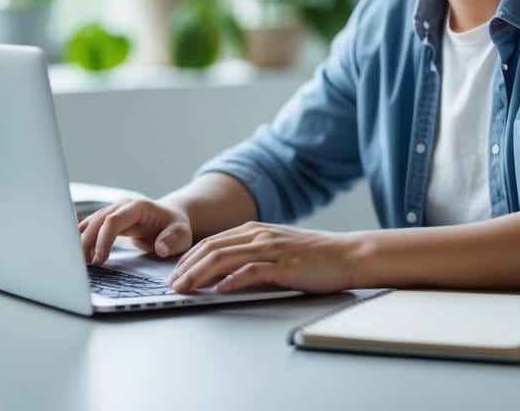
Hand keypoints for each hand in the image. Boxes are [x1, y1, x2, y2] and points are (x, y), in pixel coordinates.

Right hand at [78, 198, 192, 265]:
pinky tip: (77, 255)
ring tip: (78, 264)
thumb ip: (173, 239)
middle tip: (86, 267)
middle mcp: (122, 206)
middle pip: (96, 221)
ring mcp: (113, 211)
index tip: (100, 260)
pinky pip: (89, 228)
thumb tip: (160, 248)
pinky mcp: (107, 220)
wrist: (170, 219)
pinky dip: (82, 240)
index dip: (103, 240)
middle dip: (87, 243)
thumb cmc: (175, 227)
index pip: (113, 221)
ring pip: (89, 223)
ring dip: (81, 242)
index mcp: (138, 207)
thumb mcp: (182, 234)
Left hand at [167, 222, 359, 294]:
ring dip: (199, 274)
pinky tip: (218, 291)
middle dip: (186, 267)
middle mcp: (260, 235)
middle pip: (212, 248)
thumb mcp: (277, 248)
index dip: (189, 257)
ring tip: (184, 288)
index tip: (174, 272)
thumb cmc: (315, 255)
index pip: (212, 241)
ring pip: (224, 257)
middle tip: (171, 284)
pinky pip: (251, 271)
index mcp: (255, 229)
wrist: (348, 255)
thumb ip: (252, 255)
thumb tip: (223, 273)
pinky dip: (231, 281)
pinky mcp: (284, 265)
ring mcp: (271, 248)